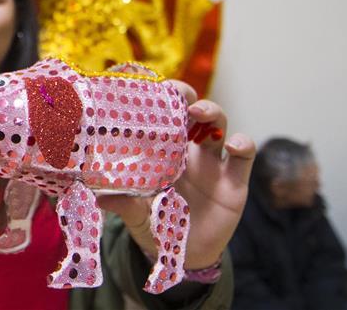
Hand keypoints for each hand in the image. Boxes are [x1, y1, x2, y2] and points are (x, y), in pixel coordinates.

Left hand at [97, 81, 255, 269]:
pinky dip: (243, 144)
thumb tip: (102, 199)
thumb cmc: (155, 227)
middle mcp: (187, 151)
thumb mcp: (136, 216)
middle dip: (188, 97)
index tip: (151, 88)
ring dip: (212, 112)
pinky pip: (244, 157)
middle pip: (192, 112)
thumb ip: (125, 207)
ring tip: (199, 113)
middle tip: (180, 94)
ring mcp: (212, 164)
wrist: (184, 257)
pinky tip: (234, 144)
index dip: (159, 99)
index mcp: (161, 152)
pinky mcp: (233, 182)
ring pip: (218, 125)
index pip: (162, 116)